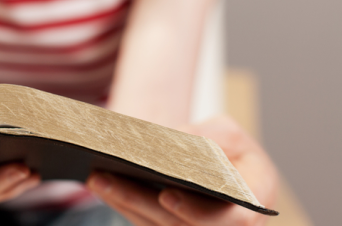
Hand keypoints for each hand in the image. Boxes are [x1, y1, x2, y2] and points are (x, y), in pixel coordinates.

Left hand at [86, 115, 277, 224]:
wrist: (215, 162)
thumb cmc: (227, 146)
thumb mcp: (229, 133)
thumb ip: (214, 136)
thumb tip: (175, 143)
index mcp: (253, 203)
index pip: (232, 219)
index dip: (197, 211)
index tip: (166, 194)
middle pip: (179, 225)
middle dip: (139, 202)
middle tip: (105, 178)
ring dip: (123, 203)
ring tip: (96, 177)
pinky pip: (145, 223)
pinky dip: (122, 204)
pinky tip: (101, 186)